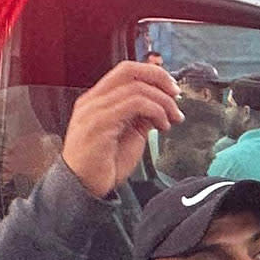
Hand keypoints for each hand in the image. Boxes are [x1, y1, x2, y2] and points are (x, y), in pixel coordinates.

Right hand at [60, 61, 181, 197]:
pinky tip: (162, 126)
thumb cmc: (103, 165)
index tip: (172, 88)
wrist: (83, 188)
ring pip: (136, 88)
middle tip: (177, 95)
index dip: (153, 74)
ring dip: (163, 101)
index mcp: (97, 100)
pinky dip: (155, 111)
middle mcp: (93, 101)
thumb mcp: (129, 135)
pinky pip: (133, 104)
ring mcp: (94, 111)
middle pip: (129, 71)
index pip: (126, 71)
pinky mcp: (99, 124)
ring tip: (172, 119)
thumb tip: (161, 105)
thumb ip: (141, 116)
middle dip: (160, 78)